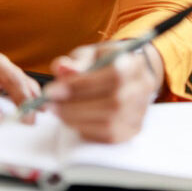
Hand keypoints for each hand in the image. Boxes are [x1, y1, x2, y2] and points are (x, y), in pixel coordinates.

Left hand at [45, 41, 162, 142]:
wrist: (127, 75)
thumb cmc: (104, 62)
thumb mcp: (90, 54)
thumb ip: (76, 61)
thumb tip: (62, 69)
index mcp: (133, 64)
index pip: (113, 76)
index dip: (80, 85)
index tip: (52, 90)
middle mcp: (141, 89)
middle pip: (112, 103)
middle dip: (74, 106)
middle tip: (49, 104)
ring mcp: (140, 112)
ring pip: (110, 123)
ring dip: (76, 119)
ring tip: (57, 110)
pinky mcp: (132, 129)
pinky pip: (108, 136)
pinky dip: (85, 129)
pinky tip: (72, 119)